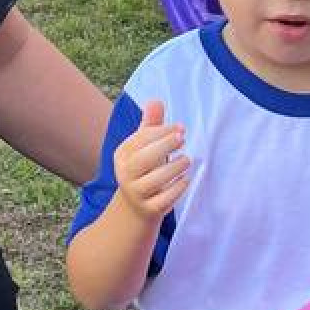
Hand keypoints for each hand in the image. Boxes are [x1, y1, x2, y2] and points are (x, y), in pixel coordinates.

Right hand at [114, 97, 191, 222]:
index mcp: (122, 155)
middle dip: (165, 147)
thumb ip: (151, 125)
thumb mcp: (144, 147)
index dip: (161, 131)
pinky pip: (163, 200)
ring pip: (155, 181)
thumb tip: (155, 100)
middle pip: (144, 159)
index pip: (140, 140)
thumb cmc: (144, 168)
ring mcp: (136, 193)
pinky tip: (186, 179)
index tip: (181, 127)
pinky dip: (177, 189)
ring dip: (175, 168)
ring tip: (187, 160)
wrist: (135, 207)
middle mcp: (125, 174)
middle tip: (183, 139)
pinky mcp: (149, 209)